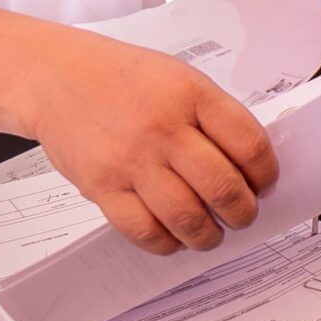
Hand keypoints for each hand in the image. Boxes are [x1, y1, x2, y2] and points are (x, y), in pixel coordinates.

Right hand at [32, 37, 279, 253]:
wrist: (55, 77)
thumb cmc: (122, 78)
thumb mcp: (178, 78)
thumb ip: (213, 117)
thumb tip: (249, 168)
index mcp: (191, 94)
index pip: (248, 144)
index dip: (265, 173)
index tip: (264, 183)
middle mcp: (162, 128)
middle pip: (223, 188)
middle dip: (243, 212)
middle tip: (242, 214)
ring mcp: (131, 160)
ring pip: (187, 217)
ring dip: (209, 235)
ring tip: (211, 233)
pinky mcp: (102, 187)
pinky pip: (144, 231)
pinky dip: (167, 243)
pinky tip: (173, 236)